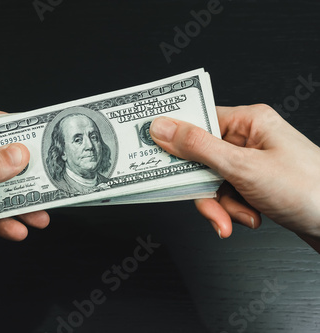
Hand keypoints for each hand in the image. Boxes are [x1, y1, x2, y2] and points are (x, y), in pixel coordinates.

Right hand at [149, 104, 319, 248]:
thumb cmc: (308, 189)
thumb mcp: (243, 167)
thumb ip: (198, 148)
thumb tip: (163, 128)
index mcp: (248, 121)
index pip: (197, 119)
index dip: (174, 137)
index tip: (152, 151)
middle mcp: (248, 139)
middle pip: (200, 158)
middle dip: (204, 188)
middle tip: (209, 203)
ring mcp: (251, 163)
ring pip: (211, 182)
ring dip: (221, 205)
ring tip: (240, 216)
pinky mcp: (254, 185)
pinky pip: (226, 195)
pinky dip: (232, 211)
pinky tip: (250, 218)